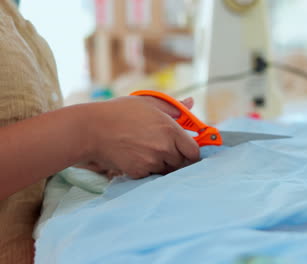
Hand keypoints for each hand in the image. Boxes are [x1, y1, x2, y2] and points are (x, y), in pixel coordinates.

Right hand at [83, 96, 199, 178]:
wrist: (92, 129)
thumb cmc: (120, 112)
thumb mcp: (149, 103)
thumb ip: (173, 107)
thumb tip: (191, 103)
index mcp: (171, 130)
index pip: (194, 152)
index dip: (191, 153)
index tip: (185, 151)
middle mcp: (164, 148)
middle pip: (182, 164)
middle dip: (176, 159)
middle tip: (163, 151)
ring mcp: (152, 162)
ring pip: (166, 171)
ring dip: (162, 165)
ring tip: (147, 152)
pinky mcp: (138, 172)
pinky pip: (150, 176)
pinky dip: (147, 171)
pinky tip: (136, 158)